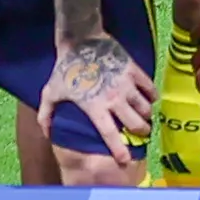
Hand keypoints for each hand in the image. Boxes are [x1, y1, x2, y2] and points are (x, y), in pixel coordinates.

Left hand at [40, 31, 155, 168]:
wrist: (81, 39)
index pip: (110, 134)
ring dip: (147, 115)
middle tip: (142, 133)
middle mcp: (114, 99)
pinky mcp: (134, 71)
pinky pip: (150, 88)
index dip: (119, 150)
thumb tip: (48, 134)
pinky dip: (152, 96)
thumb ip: (46, 115)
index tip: (126, 160)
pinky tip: (150, 99)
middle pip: (135, 123)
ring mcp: (126, 84)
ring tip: (146, 117)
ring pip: (145, 107)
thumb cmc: (65, 67)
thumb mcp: (50, 92)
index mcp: (95, 108)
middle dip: (141, 132)